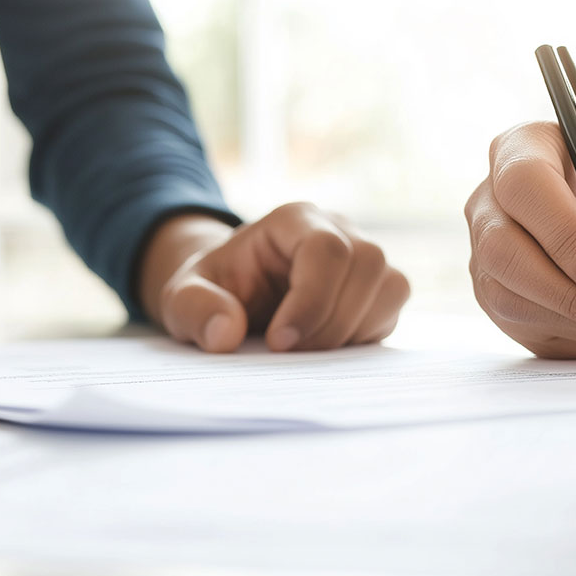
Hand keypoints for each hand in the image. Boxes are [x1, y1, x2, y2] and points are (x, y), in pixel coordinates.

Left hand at [138, 203, 410, 352]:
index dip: (311, 299)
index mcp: (292, 221)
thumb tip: (226, 334)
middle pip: (368, 262)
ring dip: (354, 329)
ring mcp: (362, 259)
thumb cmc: (213, 292)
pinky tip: (326, 350)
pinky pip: (392, 309)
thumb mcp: (182, 297)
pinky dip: (365, 336)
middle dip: (332, 320)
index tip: (279, 342)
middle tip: (290, 354)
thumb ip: (195, 309)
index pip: (326, 248)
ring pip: (391, 285)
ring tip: (308, 353)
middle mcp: (338, 230)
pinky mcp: (376, 290)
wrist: (234, 296)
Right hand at [466, 121, 575, 357]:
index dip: (564, 231)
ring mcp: (489, 247)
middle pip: (501, 245)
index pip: (524, 181)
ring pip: (505, 292)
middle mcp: (495, 195)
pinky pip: (516, 322)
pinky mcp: (495, 294)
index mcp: (531, 146)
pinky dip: (570, 332)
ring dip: (574, 317)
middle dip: (566, 287)